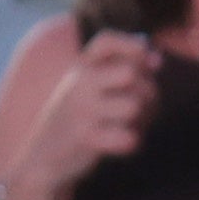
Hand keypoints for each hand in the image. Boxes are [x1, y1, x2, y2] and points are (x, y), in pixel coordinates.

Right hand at [16, 32, 162, 199]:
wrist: (41, 158)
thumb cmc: (75, 120)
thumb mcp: (87, 88)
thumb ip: (119, 70)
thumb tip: (156, 59)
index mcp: (80, 69)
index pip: (106, 41)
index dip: (133, 46)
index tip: (152, 63)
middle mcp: (78, 84)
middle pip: (131, 74)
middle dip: (148, 92)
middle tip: (142, 108)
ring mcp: (81, 111)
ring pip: (134, 106)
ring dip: (141, 119)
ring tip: (130, 126)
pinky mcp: (85, 138)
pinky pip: (128, 137)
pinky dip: (131, 142)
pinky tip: (122, 143)